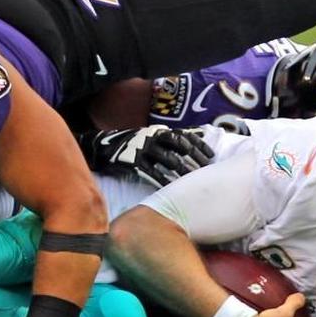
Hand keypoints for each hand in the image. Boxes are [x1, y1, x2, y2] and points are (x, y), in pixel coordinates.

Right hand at [82, 125, 213, 187]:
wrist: (103, 147)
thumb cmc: (134, 143)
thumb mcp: (152, 135)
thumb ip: (172, 137)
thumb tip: (198, 136)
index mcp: (159, 130)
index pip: (185, 135)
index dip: (199, 145)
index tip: (211, 155)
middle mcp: (153, 137)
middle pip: (180, 146)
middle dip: (194, 157)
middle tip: (206, 169)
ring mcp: (143, 148)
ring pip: (168, 159)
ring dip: (182, 169)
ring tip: (192, 179)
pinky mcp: (133, 160)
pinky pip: (151, 171)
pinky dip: (162, 178)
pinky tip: (170, 186)